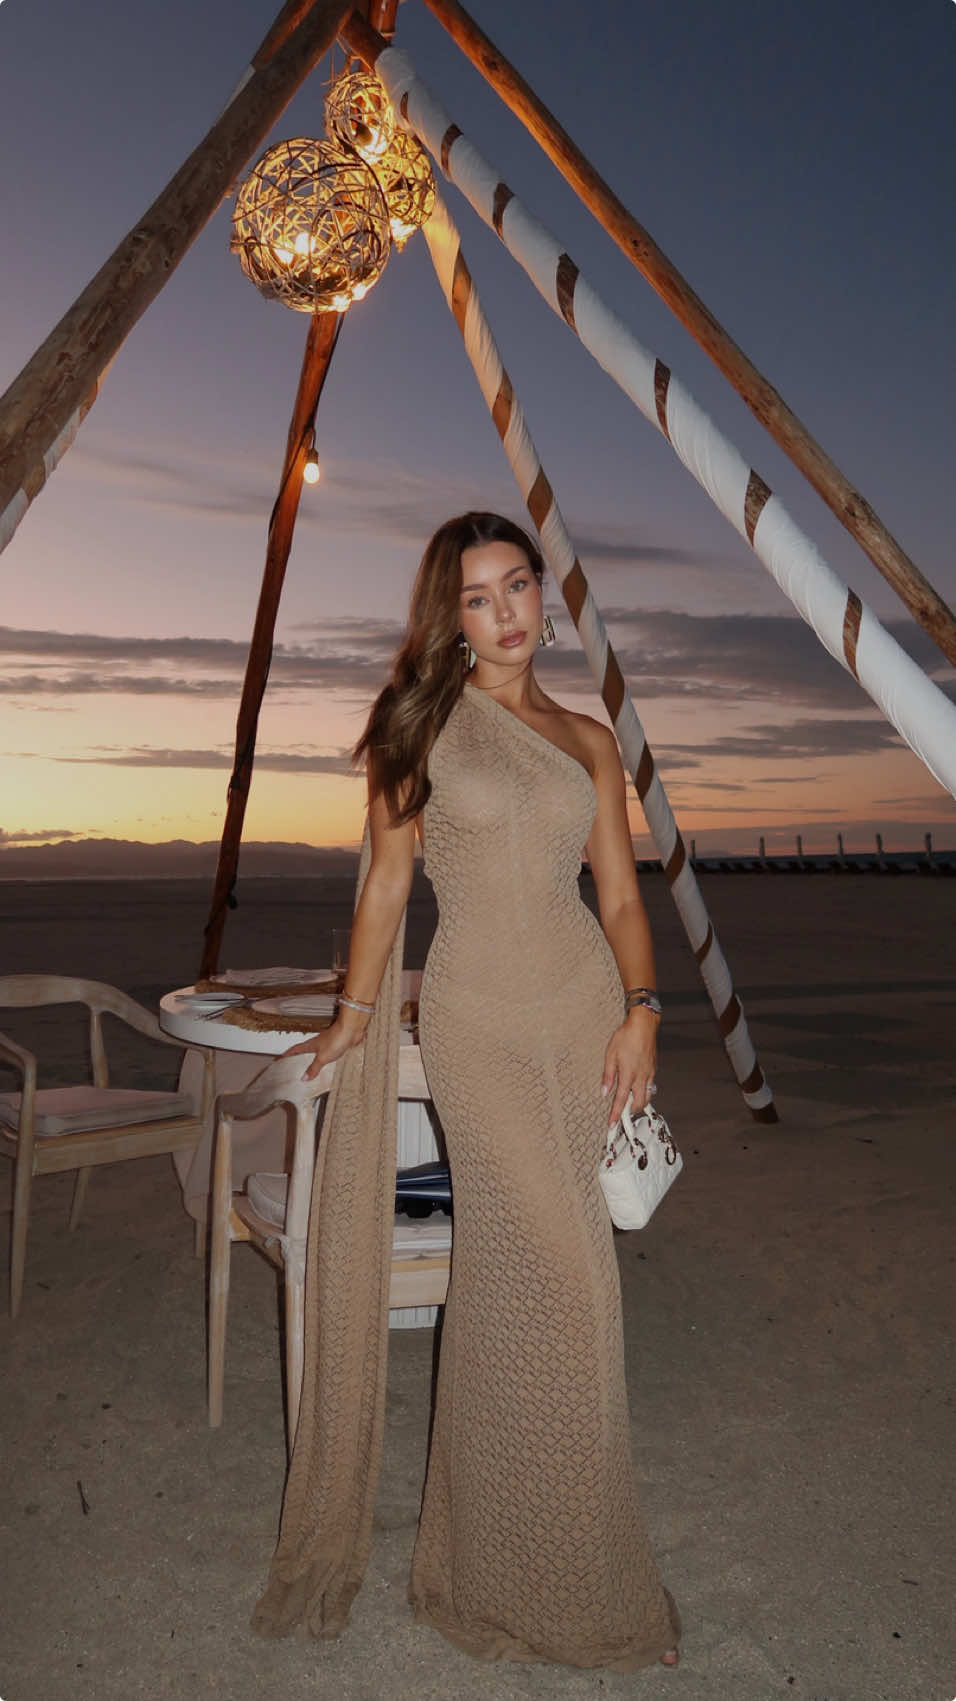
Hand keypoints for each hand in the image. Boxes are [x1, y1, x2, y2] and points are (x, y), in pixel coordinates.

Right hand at [283, 1013, 366, 1079]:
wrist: (352, 1029)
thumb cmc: (337, 1038)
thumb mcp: (322, 1057)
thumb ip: (313, 1068)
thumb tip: (304, 1078)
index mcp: (310, 1045)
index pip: (294, 1050)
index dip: (285, 1055)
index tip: (278, 1059)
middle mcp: (317, 1044)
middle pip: (303, 1052)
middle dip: (296, 1058)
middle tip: (290, 1066)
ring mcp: (326, 1045)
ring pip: (315, 1054)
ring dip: (310, 1060)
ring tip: (307, 1070)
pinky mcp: (336, 1046)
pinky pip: (327, 1056)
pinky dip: (324, 1062)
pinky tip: (327, 1067)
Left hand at [601, 1009, 657, 1127]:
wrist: (643, 1025)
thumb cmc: (626, 1037)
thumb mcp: (610, 1055)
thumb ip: (608, 1076)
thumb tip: (605, 1091)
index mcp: (628, 1074)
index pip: (621, 1100)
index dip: (616, 1114)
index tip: (612, 1124)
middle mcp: (641, 1077)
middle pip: (639, 1104)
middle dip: (630, 1112)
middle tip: (621, 1114)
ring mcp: (649, 1074)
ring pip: (647, 1096)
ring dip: (638, 1103)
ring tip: (629, 1102)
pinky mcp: (654, 1069)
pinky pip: (650, 1086)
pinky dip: (644, 1092)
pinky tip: (637, 1088)